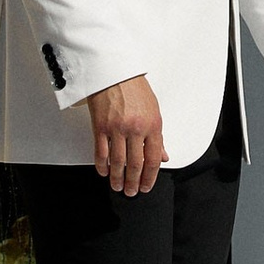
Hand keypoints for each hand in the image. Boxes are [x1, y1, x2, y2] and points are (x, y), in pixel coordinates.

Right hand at [86, 74, 167, 195]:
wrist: (113, 71)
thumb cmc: (134, 87)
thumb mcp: (154, 110)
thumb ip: (158, 136)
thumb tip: (163, 156)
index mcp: (152, 125)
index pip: (153, 159)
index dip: (150, 177)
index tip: (147, 186)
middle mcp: (136, 128)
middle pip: (136, 164)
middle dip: (134, 182)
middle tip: (132, 192)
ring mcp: (117, 128)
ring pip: (118, 162)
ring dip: (118, 178)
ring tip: (118, 186)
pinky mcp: (101, 126)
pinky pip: (101, 152)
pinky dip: (102, 165)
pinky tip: (104, 171)